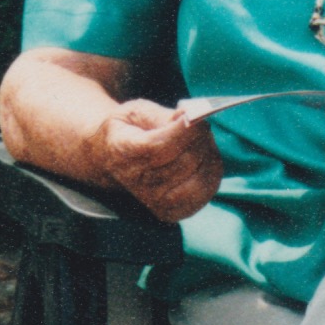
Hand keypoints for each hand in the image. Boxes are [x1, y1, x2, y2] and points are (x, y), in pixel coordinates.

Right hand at [95, 99, 223, 222]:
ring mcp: (157, 203)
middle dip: (200, 137)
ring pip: (201, 175)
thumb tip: (189, 117)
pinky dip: (212, 169)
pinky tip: (203, 157)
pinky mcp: (174, 211)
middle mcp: (138, 184)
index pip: (161, 147)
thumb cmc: (128, 132)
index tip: (193, 116)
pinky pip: (208, 188)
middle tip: (198, 123)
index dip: (184, 131)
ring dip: (208, 152)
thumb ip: (162, 114)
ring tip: (199, 140)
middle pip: (186, 160)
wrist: (111, 162)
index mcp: (123, 153)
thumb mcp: (135, 112)